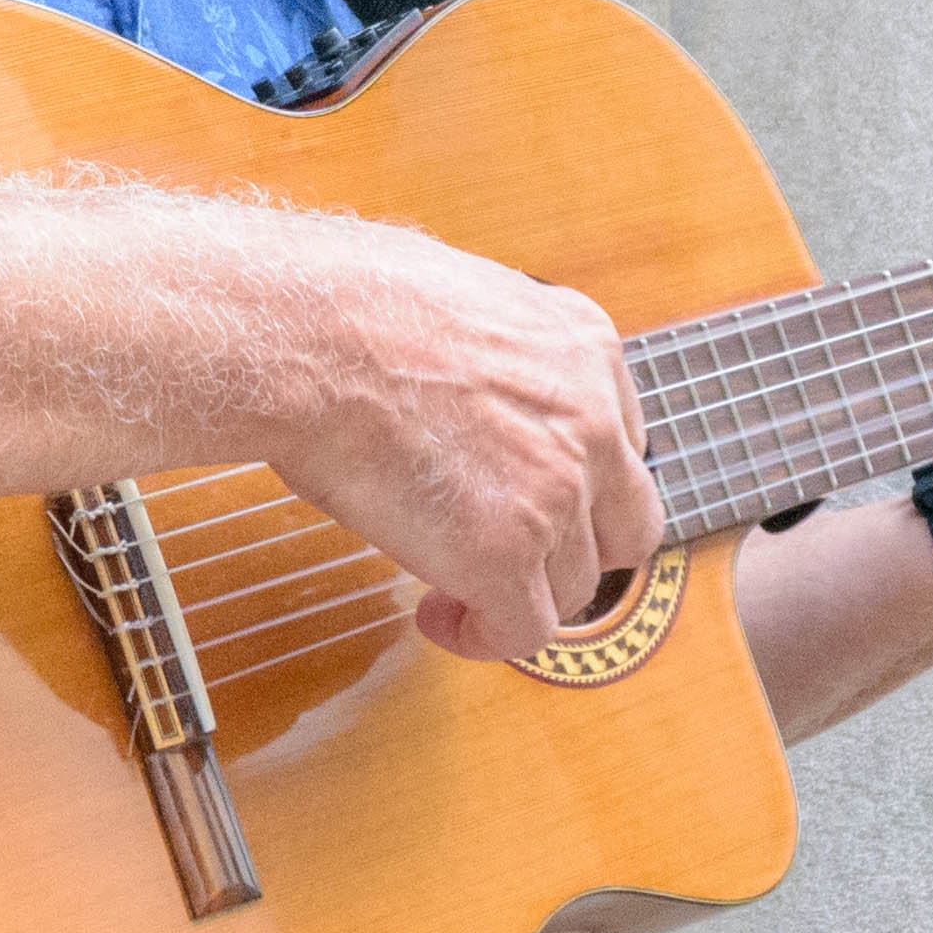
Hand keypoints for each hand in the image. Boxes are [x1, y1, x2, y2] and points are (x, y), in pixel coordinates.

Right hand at [270, 232, 665, 662]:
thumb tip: (467, 383)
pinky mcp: (504, 553)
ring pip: (574, 584)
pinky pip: (524, 630)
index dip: (578, 482)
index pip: (621, 440)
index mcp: (584, 345)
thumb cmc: (344, 304)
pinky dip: (484, 636)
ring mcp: (557, 490)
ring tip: (452, 590)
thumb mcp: (461, 296)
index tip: (531, 498)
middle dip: (574, 549)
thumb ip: (496, 350)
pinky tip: (440, 618)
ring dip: (518, 595)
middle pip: (626, 523)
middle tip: (514, 557)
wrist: (306, 335)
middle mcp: (591, 419)